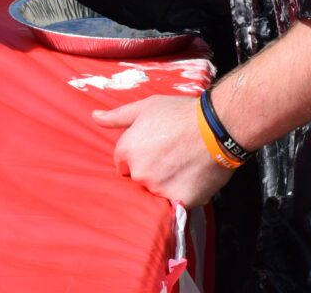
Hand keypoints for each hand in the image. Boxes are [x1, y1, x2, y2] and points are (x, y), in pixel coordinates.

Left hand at [92, 95, 234, 207]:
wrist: (217, 126)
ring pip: (158, 192)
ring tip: (185, 164)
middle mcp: (139, 173)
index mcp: (127, 151)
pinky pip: (177, 203)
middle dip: (152, 171)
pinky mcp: (179, 201)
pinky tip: (193, 177)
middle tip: (173, 155)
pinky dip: (183, 194)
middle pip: (140, 180)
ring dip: (167, 183)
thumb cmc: (181, 113)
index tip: (156, 148)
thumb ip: (118, 116)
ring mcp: (159, 188)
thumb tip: (94, 117)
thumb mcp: (147, 107)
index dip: (140, 156)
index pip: (124, 165)